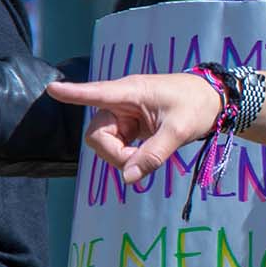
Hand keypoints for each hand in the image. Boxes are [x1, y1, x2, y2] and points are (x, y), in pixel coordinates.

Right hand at [46, 73, 223, 185]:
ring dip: (120, 156)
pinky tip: (143, 154)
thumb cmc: (197, 105)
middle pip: (97, 134)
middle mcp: (121, 101)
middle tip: (138, 163)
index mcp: (131, 92)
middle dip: (112, 154)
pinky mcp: (129, 125)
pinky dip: (127, 155)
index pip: (96, 93)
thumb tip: (128, 178)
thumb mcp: (179, 130)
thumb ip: (154, 154)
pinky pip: (116, 145)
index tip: (52, 88)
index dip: (74, 94)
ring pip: (104, 142)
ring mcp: (124, 114)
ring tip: (147, 157)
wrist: (213, 100)